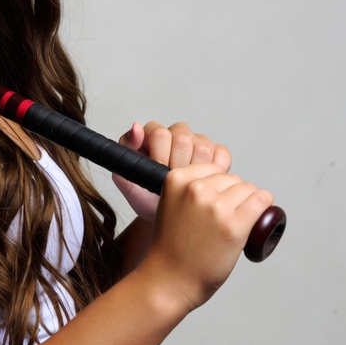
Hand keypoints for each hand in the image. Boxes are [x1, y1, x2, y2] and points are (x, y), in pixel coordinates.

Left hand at [113, 121, 231, 221]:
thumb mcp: (127, 180)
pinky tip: (202, 182)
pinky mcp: (216, 153)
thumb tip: (136, 127)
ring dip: (194, 171)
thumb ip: (124, 154)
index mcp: (153, 134)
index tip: (156, 173)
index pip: (160, 133)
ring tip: (184, 184)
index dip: (159, 156)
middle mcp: (176, 134)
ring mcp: (198, 141)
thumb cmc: (145, 196)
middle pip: (183, 139)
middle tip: (171, 182)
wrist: (166, 217)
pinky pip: (221, 154)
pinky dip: (214, 171)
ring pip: (203, 147)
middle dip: (176, 166)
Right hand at [145, 162, 273, 310]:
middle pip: (233, 179)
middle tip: (223, 221)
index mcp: (176, 179)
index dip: (218, 186)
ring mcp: (216, 207)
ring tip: (236, 224)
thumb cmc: (171, 247)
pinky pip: (262, 201)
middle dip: (233, 196)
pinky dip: (264, 209)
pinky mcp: (234, 226)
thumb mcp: (170, 204)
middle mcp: (196, 189)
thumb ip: (188, 188)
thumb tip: (223, 181)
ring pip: (249, 189)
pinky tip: (258, 220)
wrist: (167, 280)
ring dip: (248, 204)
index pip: (214, 168)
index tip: (214, 204)